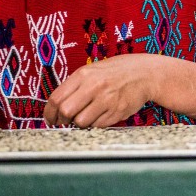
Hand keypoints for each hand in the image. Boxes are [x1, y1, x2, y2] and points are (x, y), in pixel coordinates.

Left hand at [44, 54, 161, 127]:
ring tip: (87, 115)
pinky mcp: (117, 111)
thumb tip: (57, 106)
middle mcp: (94, 86)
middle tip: (66, 120)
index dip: (49, 113)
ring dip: (80, 123)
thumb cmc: (117, 71)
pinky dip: (96, 123)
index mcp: (84, 74)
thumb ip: (75, 85)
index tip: (51, 119)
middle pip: (66, 112)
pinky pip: (98, 125)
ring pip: (81, 122)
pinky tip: (101, 114)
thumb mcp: (93, 70)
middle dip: (63, 120)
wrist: (146, 73)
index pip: (56, 99)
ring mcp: (107, 99)